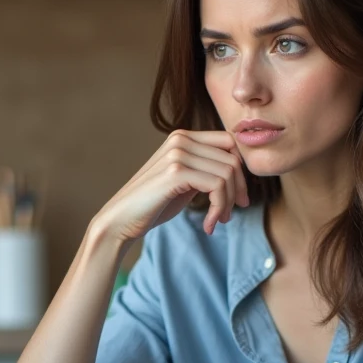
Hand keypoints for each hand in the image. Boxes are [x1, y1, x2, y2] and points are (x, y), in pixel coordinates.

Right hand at [92, 130, 248, 245]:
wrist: (121, 219)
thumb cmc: (154, 203)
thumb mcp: (185, 181)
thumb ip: (206, 170)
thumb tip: (239, 172)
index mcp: (183, 137)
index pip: (230, 143)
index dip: (241, 172)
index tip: (239, 198)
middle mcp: (181, 139)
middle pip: (232, 160)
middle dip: (238, 191)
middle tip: (229, 215)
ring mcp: (178, 154)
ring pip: (228, 174)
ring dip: (227, 204)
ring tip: (217, 221)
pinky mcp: (176, 172)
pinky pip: (217, 186)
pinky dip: (219, 209)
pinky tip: (209, 225)